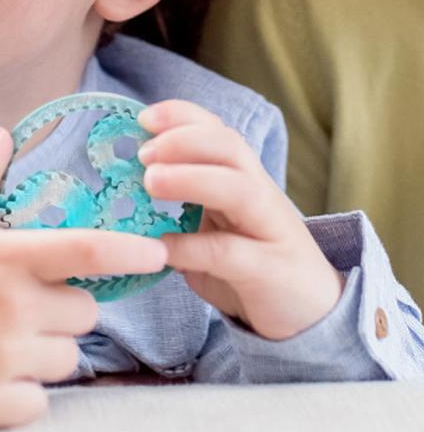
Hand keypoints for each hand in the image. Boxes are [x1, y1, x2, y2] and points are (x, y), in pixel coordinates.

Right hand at [0, 125, 167, 426]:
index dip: (131, 252)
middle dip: (66, 303)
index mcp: (1, 256)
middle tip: (26, 295)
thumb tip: (2, 131)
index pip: (86, 252)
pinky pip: (37, 402)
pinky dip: (23, 389)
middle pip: (84, 313)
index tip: (157, 254)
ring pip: (66, 359)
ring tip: (3, 330)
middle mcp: (7, 309)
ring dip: (47, 347)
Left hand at [137, 100, 343, 340]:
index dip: (180, 116)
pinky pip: (231, 253)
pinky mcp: (271, 271)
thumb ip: (181, 203)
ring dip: (191, 179)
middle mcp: (259, 194)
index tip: (141, 118)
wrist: (312, 315)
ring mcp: (270, 230)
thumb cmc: (249, 263)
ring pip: (237, 189)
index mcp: (242, 177)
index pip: (216, 130)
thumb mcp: (213, 224)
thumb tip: (120, 183)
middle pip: (230, 146)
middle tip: (142, 153)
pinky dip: (193, 247)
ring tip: (150, 182)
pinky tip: (163, 248)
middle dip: (183, 140)